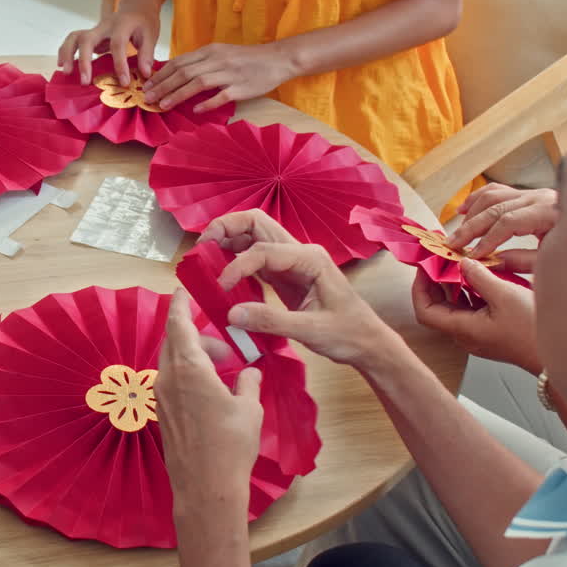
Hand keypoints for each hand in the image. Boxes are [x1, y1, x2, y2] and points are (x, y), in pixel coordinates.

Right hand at [58, 6, 160, 85]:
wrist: (135, 7)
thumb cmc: (143, 22)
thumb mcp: (150, 35)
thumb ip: (147, 54)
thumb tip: (145, 74)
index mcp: (121, 25)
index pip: (117, 45)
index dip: (120, 64)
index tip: (124, 82)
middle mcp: (104, 26)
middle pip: (87, 39)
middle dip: (84, 61)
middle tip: (85, 81)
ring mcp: (94, 30)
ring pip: (74, 37)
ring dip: (68, 54)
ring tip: (67, 72)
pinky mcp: (89, 35)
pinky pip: (73, 41)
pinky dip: (65, 52)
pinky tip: (62, 65)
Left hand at [142, 42, 297, 112]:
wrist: (277, 59)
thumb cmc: (247, 59)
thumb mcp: (221, 55)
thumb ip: (201, 63)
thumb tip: (177, 75)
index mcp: (210, 51)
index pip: (179, 62)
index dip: (161, 74)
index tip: (146, 85)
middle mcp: (217, 60)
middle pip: (183, 73)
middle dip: (162, 86)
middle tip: (147, 98)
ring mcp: (229, 73)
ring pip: (197, 83)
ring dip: (177, 94)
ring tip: (163, 105)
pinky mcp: (240, 87)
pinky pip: (221, 96)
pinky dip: (206, 103)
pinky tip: (195, 110)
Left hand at [157, 290, 262, 514]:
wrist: (206, 488)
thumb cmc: (231, 445)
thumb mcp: (249, 409)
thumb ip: (248, 382)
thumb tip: (249, 372)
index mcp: (188, 369)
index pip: (178, 324)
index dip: (180, 304)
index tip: (184, 289)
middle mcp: (167, 379)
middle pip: (175, 342)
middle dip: (199, 337)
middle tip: (226, 349)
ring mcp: (161, 397)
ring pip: (173, 363)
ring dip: (195, 358)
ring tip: (224, 372)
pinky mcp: (162, 414)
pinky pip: (172, 382)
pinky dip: (189, 375)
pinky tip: (211, 391)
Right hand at [217, 235, 393, 367]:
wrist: (367, 342)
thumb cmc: (347, 334)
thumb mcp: (310, 330)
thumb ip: (271, 320)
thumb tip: (232, 314)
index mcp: (309, 258)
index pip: (263, 249)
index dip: (237, 266)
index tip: (221, 288)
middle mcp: (299, 252)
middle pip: (256, 223)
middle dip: (226, 228)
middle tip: (200, 248)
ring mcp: (291, 261)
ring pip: (253, 237)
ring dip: (227, 241)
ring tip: (204, 258)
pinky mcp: (284, 275)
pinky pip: (254, 259)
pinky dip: (234, 261)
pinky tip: (221, 275)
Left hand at [412, 260, 540, 373]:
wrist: (557, 354)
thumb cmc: (532, 330)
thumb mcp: (505, 295)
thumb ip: (480, 277)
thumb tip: (462, 263)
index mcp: (462, 329)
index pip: (425, 310)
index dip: (420, 288)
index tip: (425, 266)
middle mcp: (465, 335)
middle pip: (438, 307)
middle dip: (436, 282)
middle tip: (441, 260)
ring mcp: (477, 335)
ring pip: (455, 307)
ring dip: (454, 286)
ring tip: (459, 263)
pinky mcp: (489, 332)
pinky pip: (471, 310)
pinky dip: (470, 292)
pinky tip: (479, 277)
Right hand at [446, 184, 557, 270]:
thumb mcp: (552, 261)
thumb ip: (521, 261)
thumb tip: (490, 262)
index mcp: (550, 213)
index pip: (509, 222)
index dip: (487, 239)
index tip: (472, 256)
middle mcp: (540, 198)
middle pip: (496, 208)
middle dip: (471, 228)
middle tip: (452, 246)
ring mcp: (533, 193)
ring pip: (492, 196)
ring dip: (470, 214)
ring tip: (456, 234)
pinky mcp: (527, 194)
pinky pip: (497, 190)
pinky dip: (477, 199)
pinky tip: (462, 211)